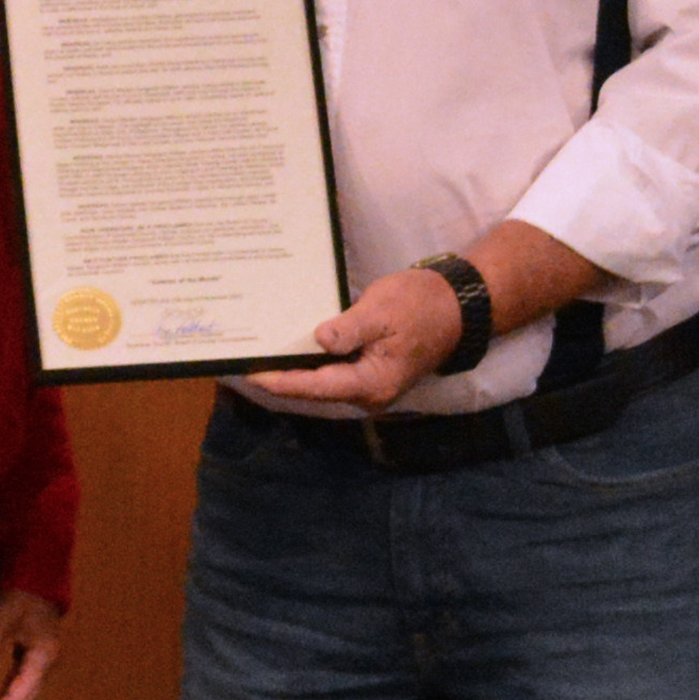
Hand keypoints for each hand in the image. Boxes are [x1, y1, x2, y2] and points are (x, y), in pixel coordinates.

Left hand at [271, 260, 476, 412]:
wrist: (455, 306)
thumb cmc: (421, 305)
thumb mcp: (382, 311)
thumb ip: (350, 329)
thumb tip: (319, 340)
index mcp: (371, 383)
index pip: (316, 386)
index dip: (282, 381)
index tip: (251, 374)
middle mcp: (367, 393)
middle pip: (314, 390)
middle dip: (280, 378)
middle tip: (243, 362)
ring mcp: (368, 386)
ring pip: (321, 382)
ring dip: (293, 370)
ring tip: (258, 355)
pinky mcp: (367, 373)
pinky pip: (331, 372)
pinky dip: (309, 362)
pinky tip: (290, 348)